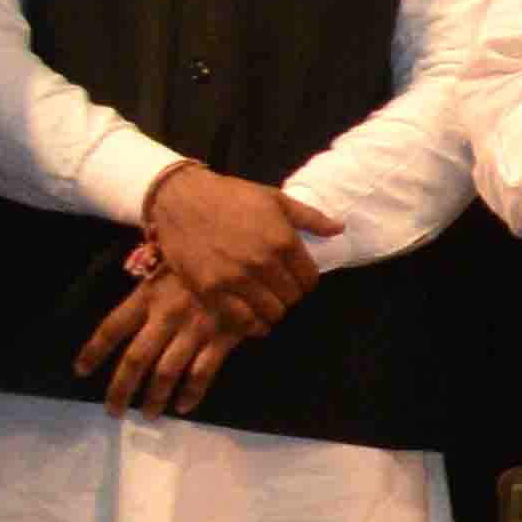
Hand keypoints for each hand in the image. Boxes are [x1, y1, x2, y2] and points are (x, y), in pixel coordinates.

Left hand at [79, 265, 243, 413]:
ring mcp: (194, 330)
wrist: (249, 259)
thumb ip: (152, 287)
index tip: (81, 370)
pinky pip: (202, 372)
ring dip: (154, 398)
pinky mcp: (222, 338)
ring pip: (166, 372)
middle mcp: (166, 317)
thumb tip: (136, 311)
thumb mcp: (170, 263)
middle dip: (120, 389)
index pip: (112, 328)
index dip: (94, 351)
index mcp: (148, 296)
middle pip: (135, 360)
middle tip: (113, 411)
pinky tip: (183, 406)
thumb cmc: (205, 257)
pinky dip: (191, 393)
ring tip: (148, 414)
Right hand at [133, 160, 322, 336]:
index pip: (310, 279)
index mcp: (282, 241)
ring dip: (273, 311)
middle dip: (289, 296)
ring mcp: (235, 279)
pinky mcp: (210, 290)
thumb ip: (310, 217)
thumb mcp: (274, 199)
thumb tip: (340, 228)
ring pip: (271, 313)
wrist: (181, 198)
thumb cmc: (231, 196)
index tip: (296, 280)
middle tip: (279, 290)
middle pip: (292, 298)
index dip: (306, 282)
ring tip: (266, 303)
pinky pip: (242, 322)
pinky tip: (253, 320)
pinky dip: (253, 325)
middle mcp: (261, 262)